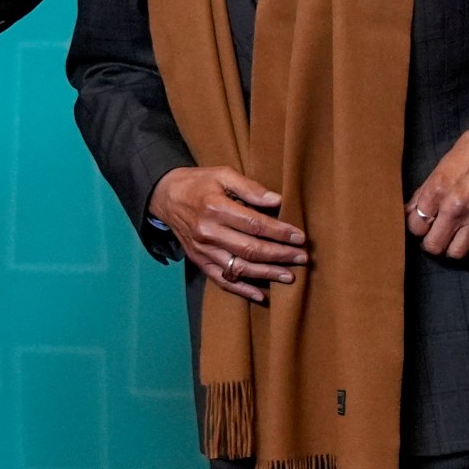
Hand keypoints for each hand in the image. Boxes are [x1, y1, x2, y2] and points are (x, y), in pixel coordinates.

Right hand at [149, 166, 306, 303]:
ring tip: (289, 276)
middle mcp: (208, 232)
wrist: (166, 196)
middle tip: (303, 258)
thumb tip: (276, 201)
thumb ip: (250, 187)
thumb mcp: (223, 174)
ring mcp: (203, 250)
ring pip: (239, 268)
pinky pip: (222, 280)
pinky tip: (260, 295)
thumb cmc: (199, 182)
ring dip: (266, 274)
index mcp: (216, 208)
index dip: (280, 232)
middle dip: (280, 255)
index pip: (255, 224)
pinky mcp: (199, 261)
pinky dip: (241, 290)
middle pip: (250, 249)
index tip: (300, 237)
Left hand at [407, 125, 468, 258]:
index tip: (421, 224)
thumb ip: (424, 192)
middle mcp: (455, 207)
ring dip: (451, 249)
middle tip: (434, 235)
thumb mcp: (439, 167)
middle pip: (434, 246)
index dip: (416, 227)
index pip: (416, 226)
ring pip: (456, 253)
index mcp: (437, 190)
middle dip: (430, 243)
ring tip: (452, 239)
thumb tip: (411, 210)